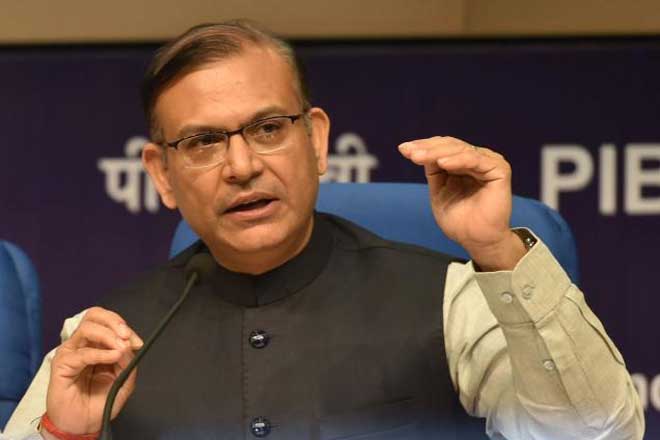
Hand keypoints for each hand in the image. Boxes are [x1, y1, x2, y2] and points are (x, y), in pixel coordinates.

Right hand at [44, 307, 142, 434]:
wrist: (82, 424)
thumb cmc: (99, 402)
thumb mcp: (123, 381)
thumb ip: (128, 363)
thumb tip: (130, 346)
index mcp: (97, 344)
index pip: (109, 322)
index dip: (124, 327)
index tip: (138, 342)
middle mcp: (83, 344)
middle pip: (95, 315)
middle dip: (114, 322)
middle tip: (126, 336)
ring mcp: (72, 352)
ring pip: (87, 328)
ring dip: (108, 335)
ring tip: (119, 349)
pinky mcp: (62, 364)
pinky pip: (82, 353)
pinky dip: (100, 353)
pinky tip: (112, 358)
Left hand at [398, 136, 525, 270]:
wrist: (476, 240)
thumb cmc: (459, 220)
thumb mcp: (439, 192)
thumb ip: (433, 172)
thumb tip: (417, 151)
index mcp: (464, 163)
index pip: (443, 147)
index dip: (423, 146)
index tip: (403, 149)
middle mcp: (477, 159)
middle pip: (450, 145)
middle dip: (427, 148)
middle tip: (409, 152)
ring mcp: (488, 163)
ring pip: (460, 150)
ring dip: (437, 152)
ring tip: (418, 157)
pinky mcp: (499, 170)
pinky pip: (475, 160)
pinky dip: (458, 160)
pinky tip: (442, 163)